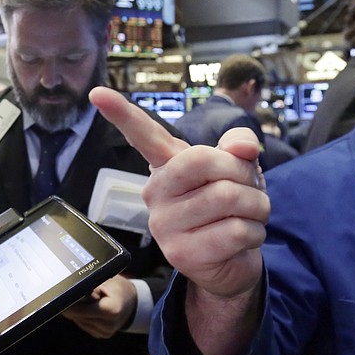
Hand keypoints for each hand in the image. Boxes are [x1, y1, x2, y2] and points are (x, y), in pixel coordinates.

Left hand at [61, 275, 136, 338]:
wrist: (131, 302)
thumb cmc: (118, 288)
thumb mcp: (106, 282)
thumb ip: (90, 287)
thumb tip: (73, 291)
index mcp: (113, 310)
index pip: (83, 309)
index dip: (70, 304)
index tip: (60, 298)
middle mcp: (109, 325)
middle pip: (79, 316)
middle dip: (70, 306)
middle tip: (64, 295)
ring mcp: (105, 332)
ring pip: (79, 321)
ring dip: (75, 311)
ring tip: (77, 300)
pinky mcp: (101, 335)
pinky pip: (83, 324)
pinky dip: (81, 316)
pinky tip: (85, 308)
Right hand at [89, 86, 269, 354]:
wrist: (233, 260)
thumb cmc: (231, 207)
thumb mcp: (240, 169)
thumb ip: (240, 146)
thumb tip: (244, 150)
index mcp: (166, 167)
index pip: (143, 135)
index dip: (122, 113)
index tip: (97, 93)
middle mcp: (155, 193)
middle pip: (203, 161)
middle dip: (243, 172)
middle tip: (251, 187)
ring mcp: (163, 225)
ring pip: (228, 198)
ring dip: (257, 206)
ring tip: (250, 215)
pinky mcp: (179, 254)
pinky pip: (235, 231)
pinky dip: (255, 233)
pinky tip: (244, 239)